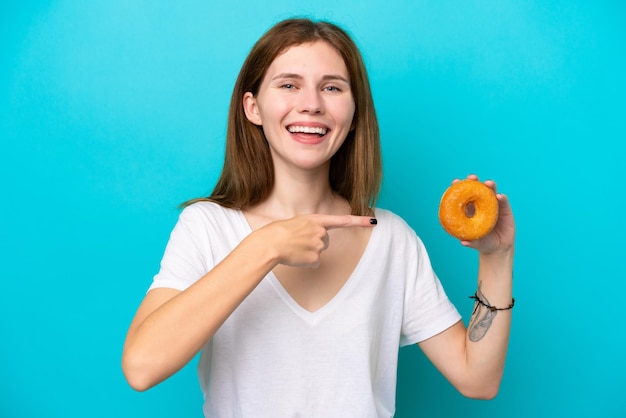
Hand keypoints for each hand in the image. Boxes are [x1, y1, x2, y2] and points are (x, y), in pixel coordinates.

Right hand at [259, 214, 376, 267]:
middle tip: (298, 241)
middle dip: (314, 242)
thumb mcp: (297, 223)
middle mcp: (321, 232)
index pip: (343, 220)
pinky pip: (314, 262)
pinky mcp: (315, 258)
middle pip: (326, 241)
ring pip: (319, 252)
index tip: (373, 221)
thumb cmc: (278, 232)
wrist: (270, 244)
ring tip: (295, 248)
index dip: (360, 221)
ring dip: (309, 252)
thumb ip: (311, 228)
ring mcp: (319, 245)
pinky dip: (306, 262)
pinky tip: (296, 257)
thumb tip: (318, 241)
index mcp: (316, 219)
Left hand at [456, 174, 514, 253]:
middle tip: (472, 177)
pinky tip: (499, 196)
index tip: (455, 182)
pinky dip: (501, 197)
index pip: (463, 196)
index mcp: (470, 210)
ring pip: (491, 192)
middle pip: (477, 189)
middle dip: (474, 181)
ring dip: (489, 185)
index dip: (459, 188)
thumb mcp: (476, 243)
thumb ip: (471, 242)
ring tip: (488, 183)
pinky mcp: (505, 208)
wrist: (498, 248)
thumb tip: (463, 242)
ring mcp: (493, 205)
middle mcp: (481, 204)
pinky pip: (503, 201)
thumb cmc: (483, 243)